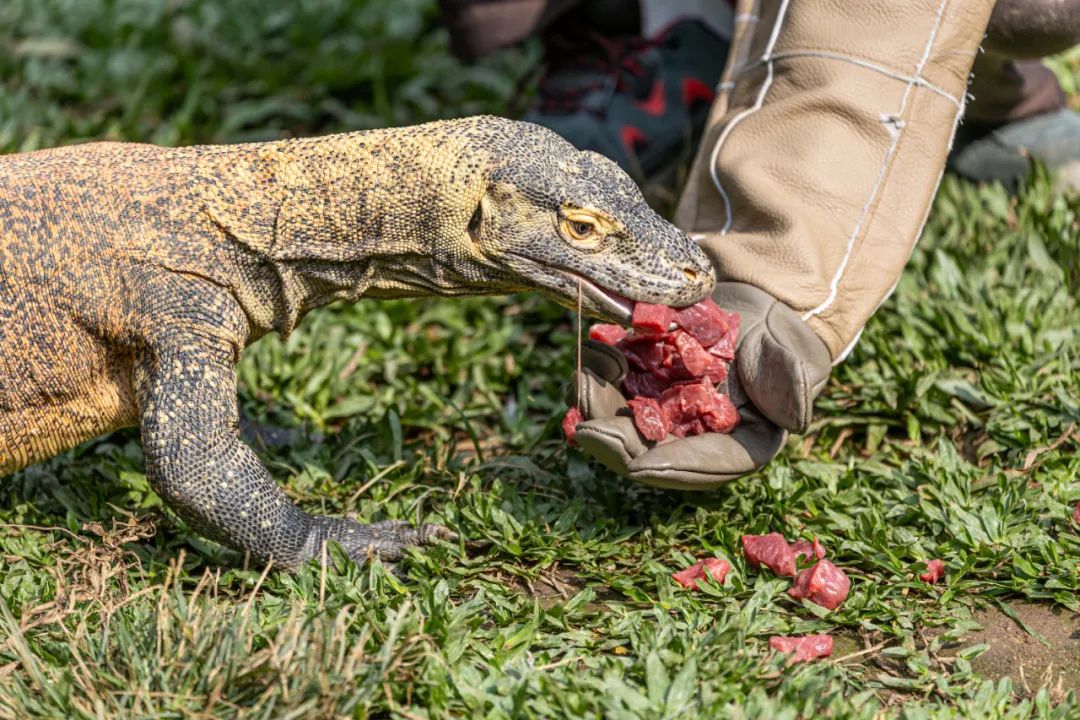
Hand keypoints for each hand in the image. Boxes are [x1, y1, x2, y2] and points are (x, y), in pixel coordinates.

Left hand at [567, 283, 830, 488]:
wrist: (755, 311)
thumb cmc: (780, 344)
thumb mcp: (797, 363)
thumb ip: (795, 387)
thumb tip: (797, 420)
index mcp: (732, 448)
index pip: (701, 465)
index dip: (670, 468)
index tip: (638, 465)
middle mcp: (688, 441)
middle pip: (644, 455)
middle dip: (614, 441)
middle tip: (587, 425)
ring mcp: (658, 416)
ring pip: (616, 427)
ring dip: (596, 405)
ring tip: (588, 371)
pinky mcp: (636, 389)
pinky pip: (606, 394)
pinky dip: (594, 378)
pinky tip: (593, 352)